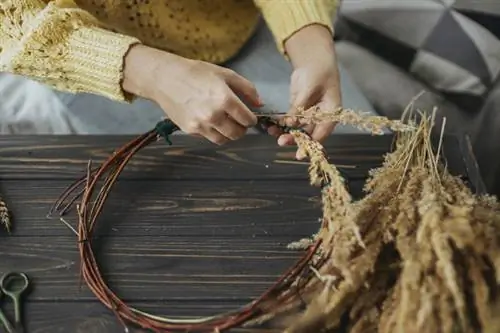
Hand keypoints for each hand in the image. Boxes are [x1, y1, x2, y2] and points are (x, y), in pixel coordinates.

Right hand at [122, 44, 261, 144]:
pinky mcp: (190, 130)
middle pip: (238, 133)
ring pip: (224, 139)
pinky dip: (213, 132)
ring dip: (228, 133)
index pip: (248, 120)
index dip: (251, 119)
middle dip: (241, 128)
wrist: (165, 78)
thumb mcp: (225, 74)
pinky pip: (208, 137)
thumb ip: (247, 89)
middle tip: (238, 121)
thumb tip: (260, 104)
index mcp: (225, 99)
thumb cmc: (196, 73)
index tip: (249, 116)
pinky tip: (210, 120)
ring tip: (225, 122)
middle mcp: (214, 115)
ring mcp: (201, 125)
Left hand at [267, 25, 341, 159]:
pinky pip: (290, 122)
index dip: (311, 145)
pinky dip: (281, 125)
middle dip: (294, 140)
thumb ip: (300, 106)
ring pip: (298, 130)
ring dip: (285, 133)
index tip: (300, 154)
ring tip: (272, 132)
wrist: (314, 61)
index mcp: (331, 113)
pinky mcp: (299, 111)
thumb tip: (289, 123)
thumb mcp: (310, 88)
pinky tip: (270, 126)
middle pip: (308, 135)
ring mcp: (309, 115)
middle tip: (281, 141)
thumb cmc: (319, 72)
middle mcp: (321, 118)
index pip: (322, 134)